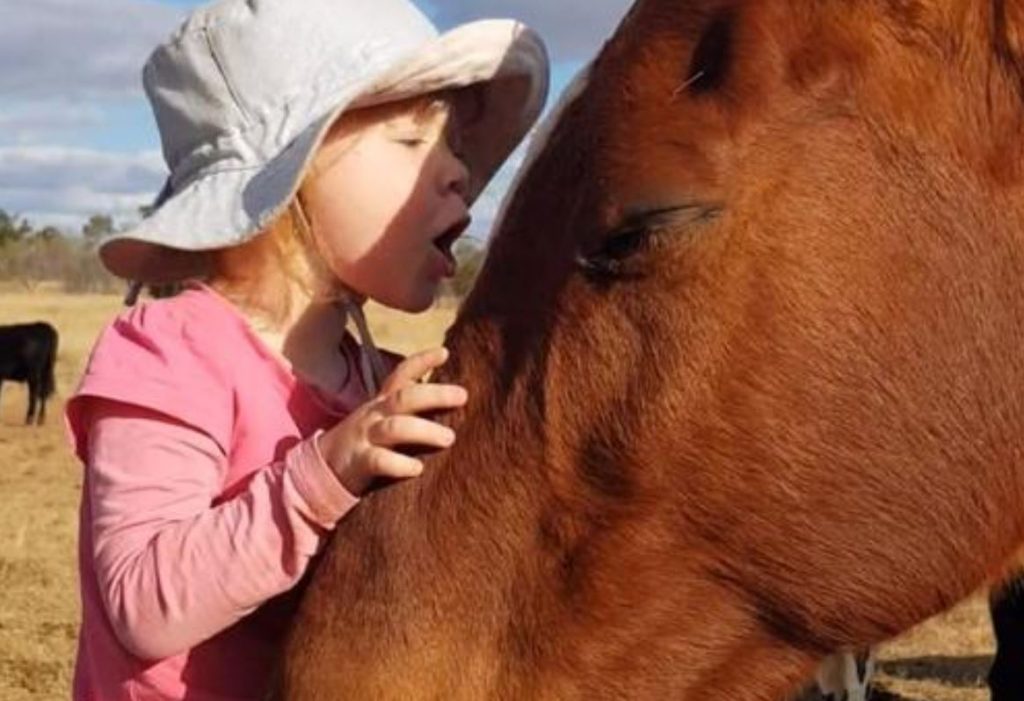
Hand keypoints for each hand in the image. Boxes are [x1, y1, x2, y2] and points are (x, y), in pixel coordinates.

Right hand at [317, 347, 467, 495]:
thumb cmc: (368, 442)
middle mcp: (375, 414)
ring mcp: (366, 437)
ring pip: (395, 427)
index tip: (444, 352)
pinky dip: (399, 464)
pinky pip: (379, 460)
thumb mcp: (385, 418)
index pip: (401, 375)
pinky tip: (418, 469)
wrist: (325, 469)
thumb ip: (412, 410)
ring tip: (449, 438)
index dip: (421, 361)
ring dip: (425, 431)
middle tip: (462, 396)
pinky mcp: (360, 462)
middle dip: (435, 394)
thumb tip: (455, 403)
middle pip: (405, 398)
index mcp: (383, 402)